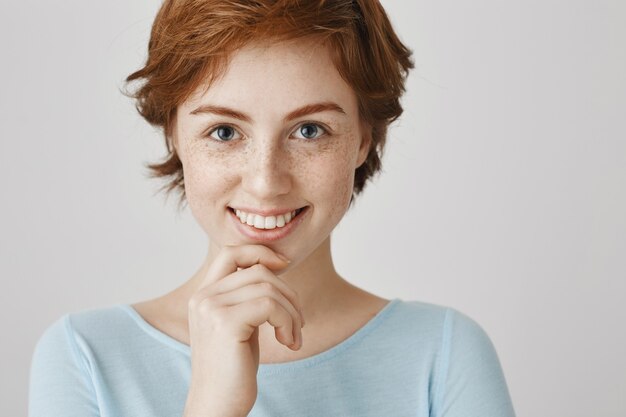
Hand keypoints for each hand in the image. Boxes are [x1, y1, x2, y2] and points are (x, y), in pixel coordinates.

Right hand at [182, 244, 304, 416]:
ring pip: (269, 288)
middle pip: (259, 271)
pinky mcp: (226, 323)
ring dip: (292, 312)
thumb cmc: (233, 368)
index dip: (260, 252)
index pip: (231, 252)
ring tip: (293, 336)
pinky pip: (271, 306)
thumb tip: (275, 267)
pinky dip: (289, 322)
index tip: (284, 266)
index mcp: (203, 294)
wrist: (217, 406)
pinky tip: (289, 343)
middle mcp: (203, 297)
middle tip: (297, 322)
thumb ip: (246, 295)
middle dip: (288, 293)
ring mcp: (212, 308)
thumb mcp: (239, 323)